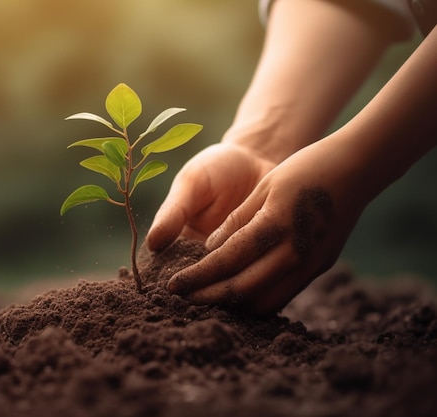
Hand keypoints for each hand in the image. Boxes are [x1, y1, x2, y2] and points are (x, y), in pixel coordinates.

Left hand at [166, 135, 373, 315]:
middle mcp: (295, 251)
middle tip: (183, 299)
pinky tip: (240, 295)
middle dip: (208, 297)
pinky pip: (283, 295)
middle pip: (243, 289)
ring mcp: (311, 264)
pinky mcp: (320, 268)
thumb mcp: (264, 187)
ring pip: (264, 301)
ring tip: (208, 299)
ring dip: (233, 304)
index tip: (173, 285)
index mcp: (276, 225)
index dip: (197, 276)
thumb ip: (237, 221)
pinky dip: (258, 300)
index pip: (226, 260)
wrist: (356, 169)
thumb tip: (210, 251)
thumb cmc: (303, 170)